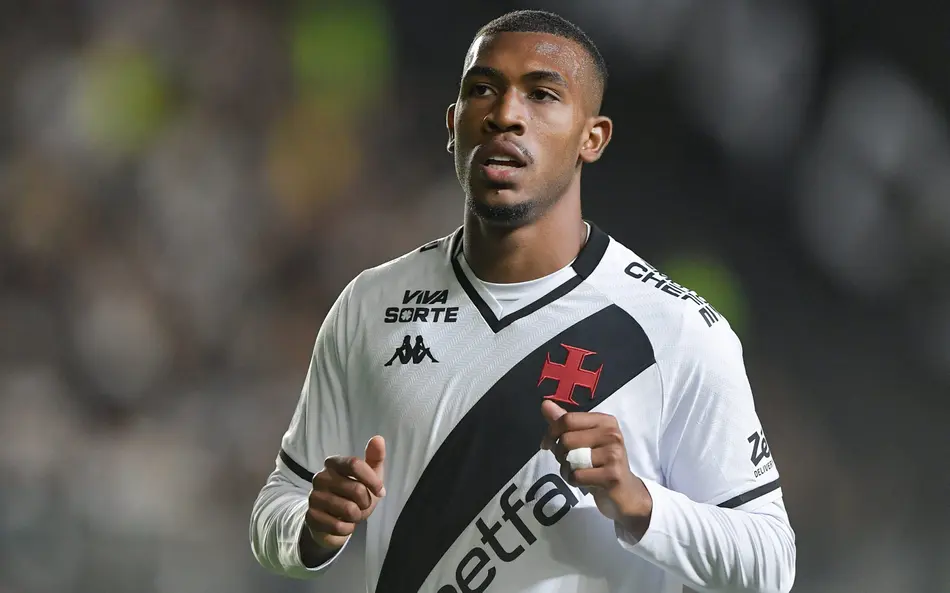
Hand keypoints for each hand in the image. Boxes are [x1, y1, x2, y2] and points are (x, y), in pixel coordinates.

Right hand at [302, 436, 385, 561]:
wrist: (334, 521)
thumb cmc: (354, 496)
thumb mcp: (369, 477)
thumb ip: (375, 458)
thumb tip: (378, 438)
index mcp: (333, 464)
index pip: (354, 464)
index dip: (372, 480)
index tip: (380, 491)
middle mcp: (320, 477)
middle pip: (356, 489)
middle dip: (366, 502)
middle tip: (361, 505)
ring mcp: (313, 497)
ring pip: (349, 509)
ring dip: (356, 516)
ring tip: (352, 514)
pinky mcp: (310, 517)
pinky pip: (339, 526)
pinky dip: (347, 529)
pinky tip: (342, 524)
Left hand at [540, 401, 652, 537]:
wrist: (625, 492)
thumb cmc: (601, 463)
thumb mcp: (583, 440)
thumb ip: (565, 423)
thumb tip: (545, 404)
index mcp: (605, 421)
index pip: (568, 419)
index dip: (551, 433)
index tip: (547, 444)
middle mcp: (612, 434)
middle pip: (566, 439)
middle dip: (559, 454)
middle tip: (569, 462)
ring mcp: (614, 454)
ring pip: (570, 458)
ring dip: (566, 469)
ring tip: (578, 472)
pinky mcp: (612, 475)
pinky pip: (577, 476)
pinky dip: (573, 481)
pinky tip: (584, 483)